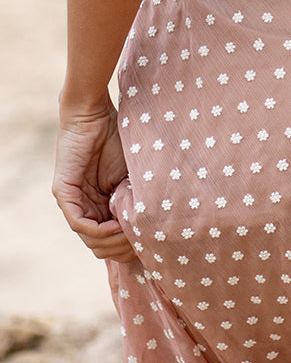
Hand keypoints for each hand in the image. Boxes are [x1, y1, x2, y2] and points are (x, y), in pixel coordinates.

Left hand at [53, 93, 135, 262]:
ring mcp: (72, 201)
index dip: (128, 246)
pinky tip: (115, 226)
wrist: (97, 113)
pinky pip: (78, 222)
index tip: (148, 240)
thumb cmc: (120, 138)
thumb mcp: (134, 176)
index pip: (109, 240)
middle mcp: (84, 207)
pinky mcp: (64, 192)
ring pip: (89, 238)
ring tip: (131, 232)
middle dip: (121, 248)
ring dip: (112, 240)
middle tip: (140, 240)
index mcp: (100, 204)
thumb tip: (154, 228)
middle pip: (99, 245)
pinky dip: (98, 229)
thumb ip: (136, 199)